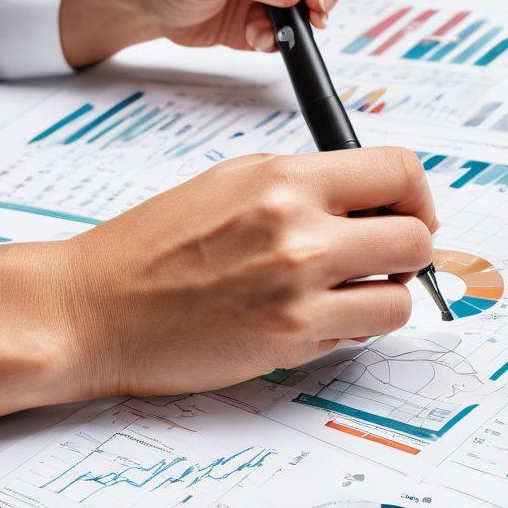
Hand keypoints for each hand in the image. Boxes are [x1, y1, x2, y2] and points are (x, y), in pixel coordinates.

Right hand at [0, 147, 434, 475]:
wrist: (90, 307)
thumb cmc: (147, 248)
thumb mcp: (227, 184)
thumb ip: (300, 187)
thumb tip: (366, 200)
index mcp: (280, 175)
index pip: (397, 168)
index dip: (417, 194)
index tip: (409, 211)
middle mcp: (296, 225)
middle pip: (416, 233)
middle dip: (410, 248)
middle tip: (385, 259)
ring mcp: (296, 286)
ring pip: (403, 292)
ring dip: (388, 293)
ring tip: (354, 293)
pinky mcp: (289, 339)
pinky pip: (366, 331)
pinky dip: (358, 327)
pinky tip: (325, 320)